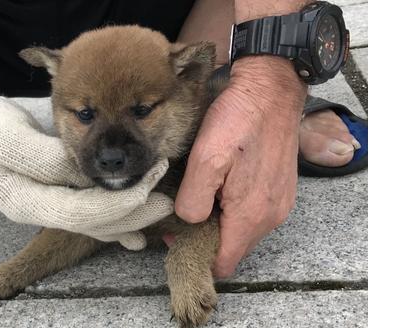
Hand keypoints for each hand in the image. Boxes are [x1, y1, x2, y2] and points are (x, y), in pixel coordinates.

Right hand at [0, 70, 173, 249]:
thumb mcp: (11, 138)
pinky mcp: (57, 195)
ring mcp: (48, 206)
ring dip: (129, 216)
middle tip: (165, 202)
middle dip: (131, 214)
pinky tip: (134, 235)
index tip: (149, 186)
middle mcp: (39, 211)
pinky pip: (89, 211)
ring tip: (159, 209)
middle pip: (92, 222)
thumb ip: (50, 160)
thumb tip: (89, 176)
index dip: (117, 204)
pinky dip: (114, 220)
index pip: (80, 212)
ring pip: (94, 221)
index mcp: (25, 202)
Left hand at [175, 57, 306, 276]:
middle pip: (234, 247)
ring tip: (202, 196)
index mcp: (251, 215)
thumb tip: (190, 221)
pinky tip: (222, 187)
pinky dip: (236, 209)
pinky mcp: (281, 189)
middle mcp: (271, 216)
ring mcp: (280, 203)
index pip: (224, 262)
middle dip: (207, 238)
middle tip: (184, 212)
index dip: (198, 254)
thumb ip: (194, 201)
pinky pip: (255, 213)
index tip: (177, 236)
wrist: (271, 89)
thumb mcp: (205, 160)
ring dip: (221, 222)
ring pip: (243, 230)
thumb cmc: (238, 120)